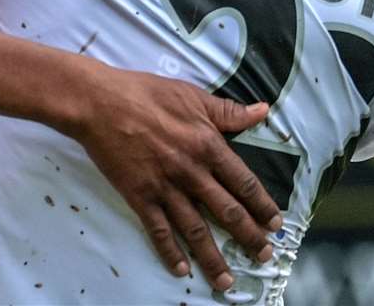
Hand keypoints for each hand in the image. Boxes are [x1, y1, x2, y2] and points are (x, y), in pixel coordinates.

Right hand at [69, 66, 280, 289]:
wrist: (99, 103)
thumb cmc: (145, 93)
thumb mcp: (192, 95)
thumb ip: (228, 111)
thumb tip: (262, 112)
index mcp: (207, 144)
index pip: (243, 182)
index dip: (262, 205)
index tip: (275, 223)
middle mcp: (191, 171)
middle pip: (227, 212)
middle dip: (248, 237)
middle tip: (263, 255)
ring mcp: (165, 187)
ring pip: (196, 230)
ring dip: (213, 257)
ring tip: (227, 280)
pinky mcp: (139, 196)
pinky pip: (158, 230)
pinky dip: (170, 252)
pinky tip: (181, 269)